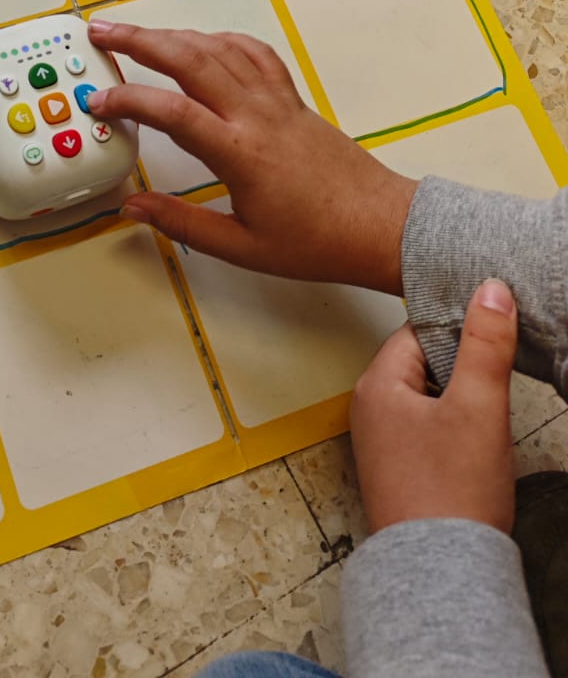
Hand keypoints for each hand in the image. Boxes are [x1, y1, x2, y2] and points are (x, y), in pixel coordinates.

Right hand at [87, 20, 417, 292]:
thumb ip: (182, 223)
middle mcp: (257, 116)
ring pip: (218, 49)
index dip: (129, 100)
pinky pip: (252, 53)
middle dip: (139, 41)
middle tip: (101, 34)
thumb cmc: (319, 241)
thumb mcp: (242, 246)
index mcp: (241, 153)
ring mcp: (276, 102)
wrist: (380, 226)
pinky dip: (219, 40)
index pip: (173, 111)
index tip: (100, 101)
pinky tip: (201, 41)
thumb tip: (134, 207)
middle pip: (190, 59)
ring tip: (137, 35)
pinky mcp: (292, 99)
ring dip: (173, 35)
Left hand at [352, 279, 517, 533]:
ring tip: (485, 423)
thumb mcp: (479, 407)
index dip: (458, 333)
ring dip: (459, 403)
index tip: (490, 341)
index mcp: (376, 386)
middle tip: (492, 389)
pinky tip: (475, 450)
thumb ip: (486, 345)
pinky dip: (453, 431)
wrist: (442, 572)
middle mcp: (369, 410)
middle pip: (422, 365)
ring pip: (427, 399)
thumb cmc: (452, 494)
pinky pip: (426, 431)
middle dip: (460, 371)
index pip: (417, 332)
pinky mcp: (398, 471)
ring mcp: (381, 443)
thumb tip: (491, 289)